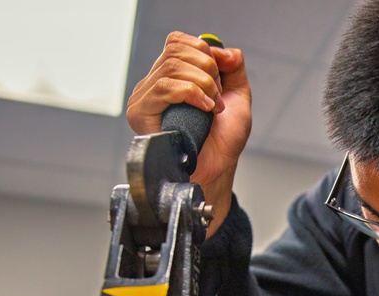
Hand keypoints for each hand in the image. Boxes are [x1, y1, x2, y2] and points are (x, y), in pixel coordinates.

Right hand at [126, 32, 251, 236]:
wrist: (217, 169)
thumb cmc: (224, 141)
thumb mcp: (238, 96)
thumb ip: (234, 67)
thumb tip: (222, 49)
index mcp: (172, 77)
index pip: (177, 42)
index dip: (203, 52)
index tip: (219, 79)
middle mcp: (155, 85)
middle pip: (175, 51)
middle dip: (207, 70)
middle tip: (218, 97)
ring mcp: (145, 98)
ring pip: (171, 67)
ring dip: (203, 84)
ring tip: (213, 107)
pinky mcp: (140, 113)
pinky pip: (163, 88)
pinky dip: (191, 93)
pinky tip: (205, 109)